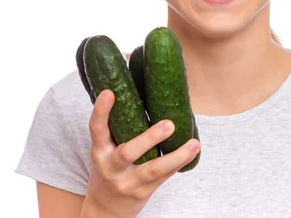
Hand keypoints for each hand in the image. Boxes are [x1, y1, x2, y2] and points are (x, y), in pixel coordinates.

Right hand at [81, 89, 200, 217]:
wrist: (104, 211)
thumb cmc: (108, 169)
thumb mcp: (105, 149)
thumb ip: (117, 125)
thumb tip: (137, 84)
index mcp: (100, 151)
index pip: (97, 129)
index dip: (101, 110)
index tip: (109, 92)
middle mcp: (111, 167)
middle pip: (128, 153)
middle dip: (149, 138)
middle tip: (168, 124)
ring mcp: (128, 182)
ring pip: (153, 169)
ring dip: (176, 156)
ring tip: (194, 143)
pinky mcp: (143, 192)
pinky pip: (163, 177)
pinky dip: (178, 163)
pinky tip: (192, 151)